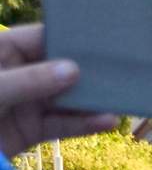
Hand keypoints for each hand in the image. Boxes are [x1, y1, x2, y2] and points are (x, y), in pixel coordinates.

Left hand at [0, 26, 117, 158]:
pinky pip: (60, 125)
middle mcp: (12, 75)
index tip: (97, 40)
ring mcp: (22, 103)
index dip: (66, 38)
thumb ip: (30, 81)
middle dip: (84, 71)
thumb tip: (72, 70)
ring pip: (62, 98)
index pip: (37, 39)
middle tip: (119, 69)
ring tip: (119, 98)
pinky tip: (104, 121)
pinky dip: (83, 124)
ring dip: (89, 100)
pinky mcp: (28, 130)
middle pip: (55, 68)